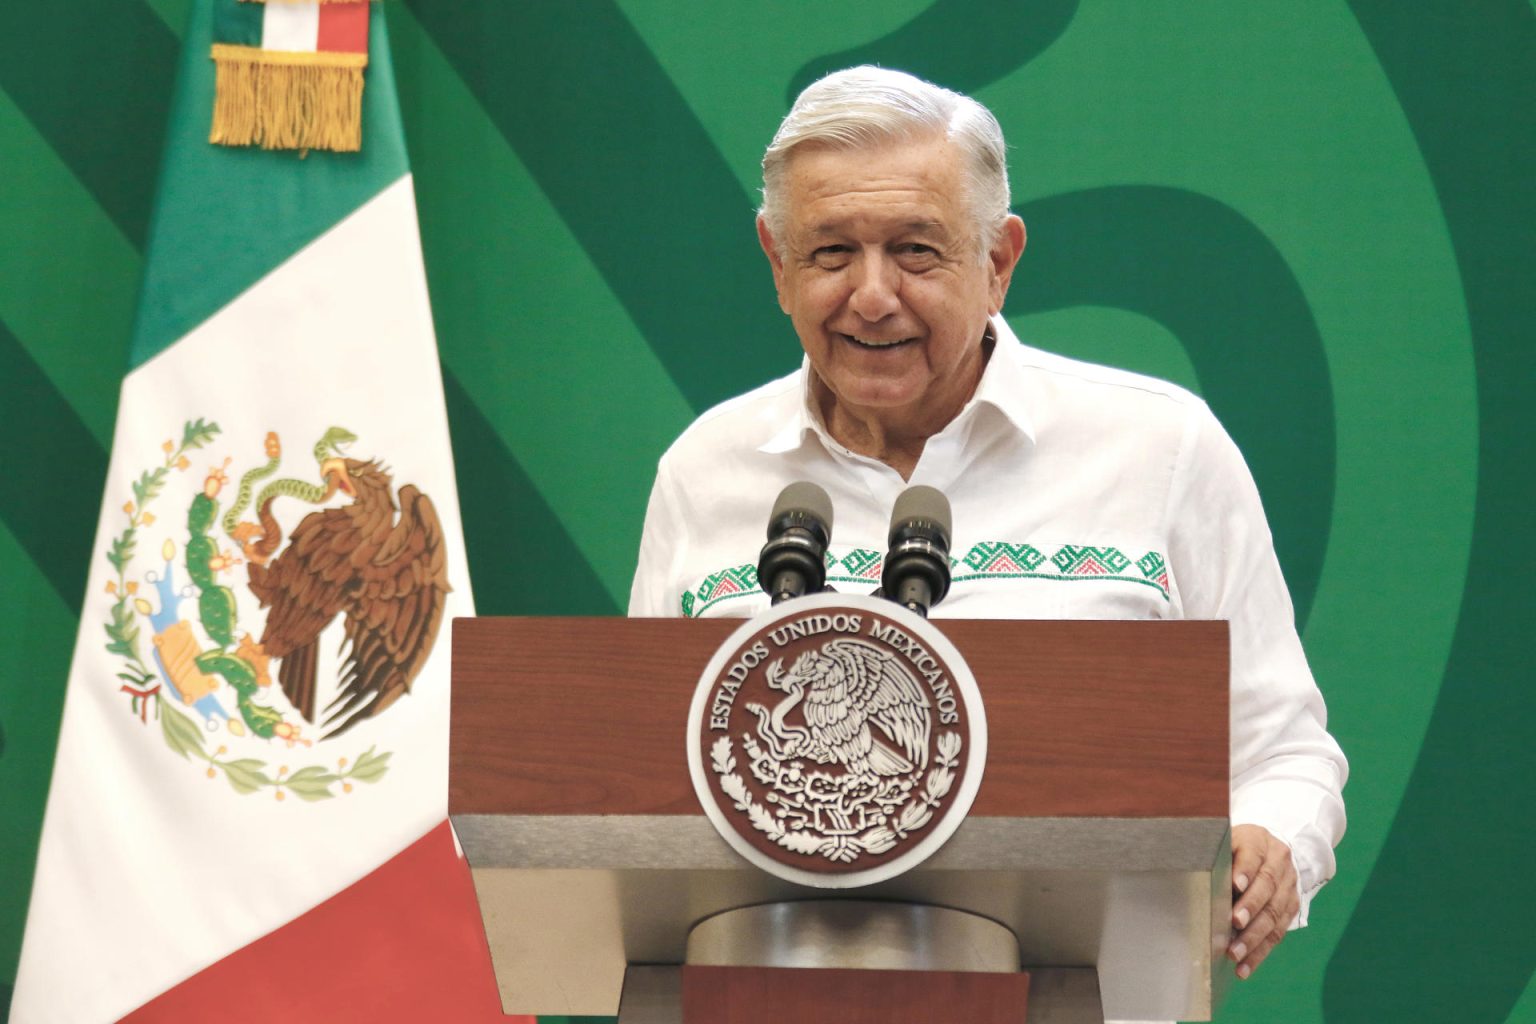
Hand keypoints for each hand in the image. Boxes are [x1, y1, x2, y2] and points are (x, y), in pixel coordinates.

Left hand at [1228, 824, 1297, 979]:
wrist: (1270, 852)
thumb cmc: (1235, 849)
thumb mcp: (1226, 843)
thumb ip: (1215, 858)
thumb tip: (1192, 877)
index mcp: (1259, 841)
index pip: (1253, 855)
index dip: (1245, 870)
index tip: (1235, 885)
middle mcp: (1279, 863)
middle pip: (1267, 886)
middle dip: (1251, 907)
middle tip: (1234, 923)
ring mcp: (1288, 887)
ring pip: (1274, 914)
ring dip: (1254, 937)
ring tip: (1235, 953)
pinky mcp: (1291, 908)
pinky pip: (1277, 933)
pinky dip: (1260, 952)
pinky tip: (1244, 966)